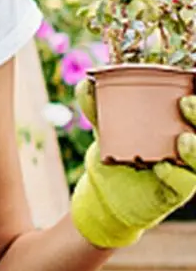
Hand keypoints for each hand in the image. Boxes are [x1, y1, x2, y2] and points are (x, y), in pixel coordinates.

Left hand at [70, 79, 195, 248]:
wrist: (105, 186)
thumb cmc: (115, 148)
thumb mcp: (106, 125)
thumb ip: (97, 106)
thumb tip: (86, 83)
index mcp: (178, 122)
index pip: (193, 109)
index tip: (192, 80)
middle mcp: (189, 142)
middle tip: (184, 102)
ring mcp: (186, 167)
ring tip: (183, 139)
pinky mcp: (177, 189)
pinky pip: (183, 182)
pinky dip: (174, 174)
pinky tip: (162, 167)